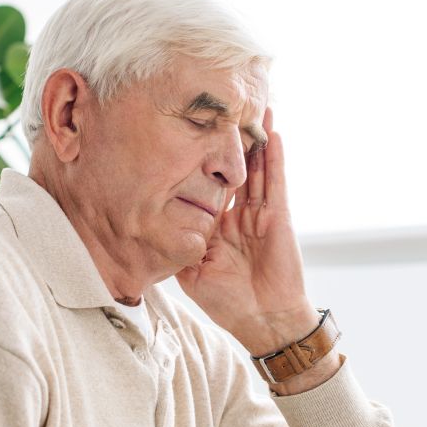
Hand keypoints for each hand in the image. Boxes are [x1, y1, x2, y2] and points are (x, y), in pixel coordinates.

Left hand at [175, 107, 315, 353]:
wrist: (263, 321)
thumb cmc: (228, 302)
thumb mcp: (191, 273)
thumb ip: (177, 247)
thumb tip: (148, 230)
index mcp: (217, 224)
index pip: (207, 183)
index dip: (200, 159)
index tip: (188, 131)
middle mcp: (239, 213)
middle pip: (235, 167)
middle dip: (231, 138)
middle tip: (225, 105)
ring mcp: (260, 212)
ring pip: (258, 167)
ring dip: (257, 137)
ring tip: (255, 105)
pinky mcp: (279, 216)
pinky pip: (276, 182)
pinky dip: (275, 158)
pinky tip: (273, 133)